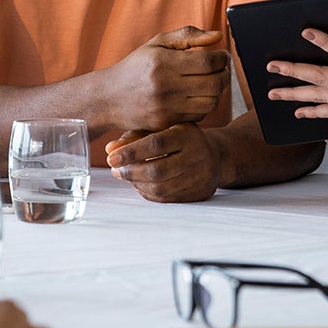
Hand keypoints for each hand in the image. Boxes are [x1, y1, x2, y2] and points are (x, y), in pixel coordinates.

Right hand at [94, 26, 229, 135]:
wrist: (108, 98)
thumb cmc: (136, 67)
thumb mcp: (157, 43)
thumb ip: (188, 36)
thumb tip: (217, 37)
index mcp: (163, 63)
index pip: (208, 61)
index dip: (222, 58)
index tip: (222, 56)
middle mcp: (165, 86)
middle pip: (215, 84)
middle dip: (224, 75)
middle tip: (221, 70)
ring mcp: (166, 108)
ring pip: (211, 102)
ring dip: (217, 92)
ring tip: (211, 82)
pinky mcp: (166, 123)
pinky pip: (199, 115)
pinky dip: (204, 105)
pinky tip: (198, 96)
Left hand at [105, 123, 223, 201]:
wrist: (216, 155)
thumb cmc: (181, 138)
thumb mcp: (162, 128)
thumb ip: (135, 136)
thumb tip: (110, 149)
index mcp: (187, 134)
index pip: (156, 144)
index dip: (131, 152)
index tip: (111, 158)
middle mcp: (197, 156)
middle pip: (158, 171)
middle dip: (131, 172)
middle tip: (115, 170)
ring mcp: (200, 177)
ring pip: (161, 189)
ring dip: (137, 184)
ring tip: (125, 176)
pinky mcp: (199, 194)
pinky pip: (167, 199)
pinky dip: (148, 193)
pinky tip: (140, 184)